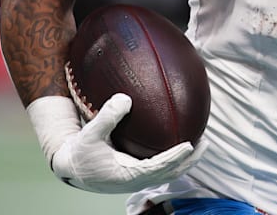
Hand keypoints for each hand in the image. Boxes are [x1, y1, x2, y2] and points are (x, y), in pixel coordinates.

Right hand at [28, 93, 204, 193]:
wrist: (71, 167)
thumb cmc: (80, 152)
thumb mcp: (89, 134)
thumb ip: (106, 117)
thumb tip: (125, 98)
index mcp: (127, 175)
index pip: (158, 167)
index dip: (175, 158)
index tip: (190, 145)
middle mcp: (136, 180)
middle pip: (171, 173)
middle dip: (190, 160)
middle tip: (205, 142)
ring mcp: (138, 179)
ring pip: (169, 173)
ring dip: (186, 161)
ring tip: (201, 142)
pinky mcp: (137, 175)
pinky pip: (162, 169)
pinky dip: (175, 159)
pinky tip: (182, 142)